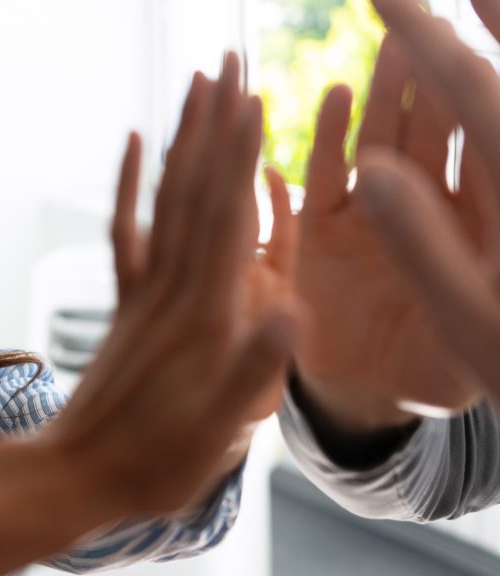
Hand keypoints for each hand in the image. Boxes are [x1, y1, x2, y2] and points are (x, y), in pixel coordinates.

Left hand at [40, 53, 296, 517]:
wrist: (75, 476)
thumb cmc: (152, 463)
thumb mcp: (215, 434)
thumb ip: (252, 371)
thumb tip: (293, 312)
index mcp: (202, 316)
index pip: (226, 221)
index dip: (240, 159)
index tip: (253, 99)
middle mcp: (170, 291)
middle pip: (196, 193)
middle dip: (214, 125)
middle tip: (227, 62)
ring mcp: (143, 294)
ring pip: (165, 201)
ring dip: (182, 140)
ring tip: (196, 85)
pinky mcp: (125, 306)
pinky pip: (126, 234)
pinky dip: (129, 186)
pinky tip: (132, 145)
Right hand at [294, 30, 482, 433]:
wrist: (379, 405)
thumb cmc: (437, 375)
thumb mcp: (457, 324)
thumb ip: (424, 250)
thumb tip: (380, 170)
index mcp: (484, 221)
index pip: (481, 118)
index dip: (461, 61)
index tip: (451, 1)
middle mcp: (435, 207)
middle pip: (446, 113)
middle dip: (435, 56)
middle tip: (420, 5)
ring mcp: (383, 217)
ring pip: (392, 132)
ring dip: (391, 82)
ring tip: (391, 31)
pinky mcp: (331, 233)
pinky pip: (328, 173)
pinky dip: (329, 135)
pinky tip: (335, 97)